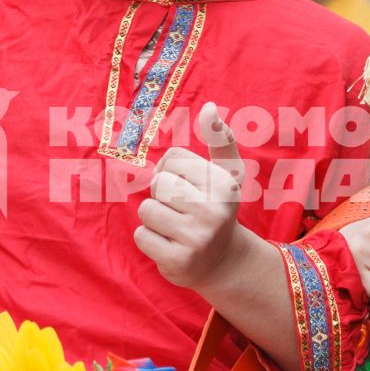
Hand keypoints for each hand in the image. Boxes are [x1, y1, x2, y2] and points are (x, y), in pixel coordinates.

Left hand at [134, 102, 247, 289]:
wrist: (223, 262)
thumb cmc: (217, 208)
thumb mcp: (227, 173)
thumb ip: (220, 138)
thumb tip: (209, 108)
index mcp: (224, 184)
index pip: (172, 157)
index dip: (172, 169)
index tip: (189, 186)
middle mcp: (213, 211)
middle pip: (158, 182)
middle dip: (163, 195)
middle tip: (182, 210)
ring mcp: (196, 238)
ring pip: (147, 209)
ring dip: (155, 218)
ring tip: (176, 227)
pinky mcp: (179, 261)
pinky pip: (142, 236)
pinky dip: (151, 240)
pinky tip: (171, 245)